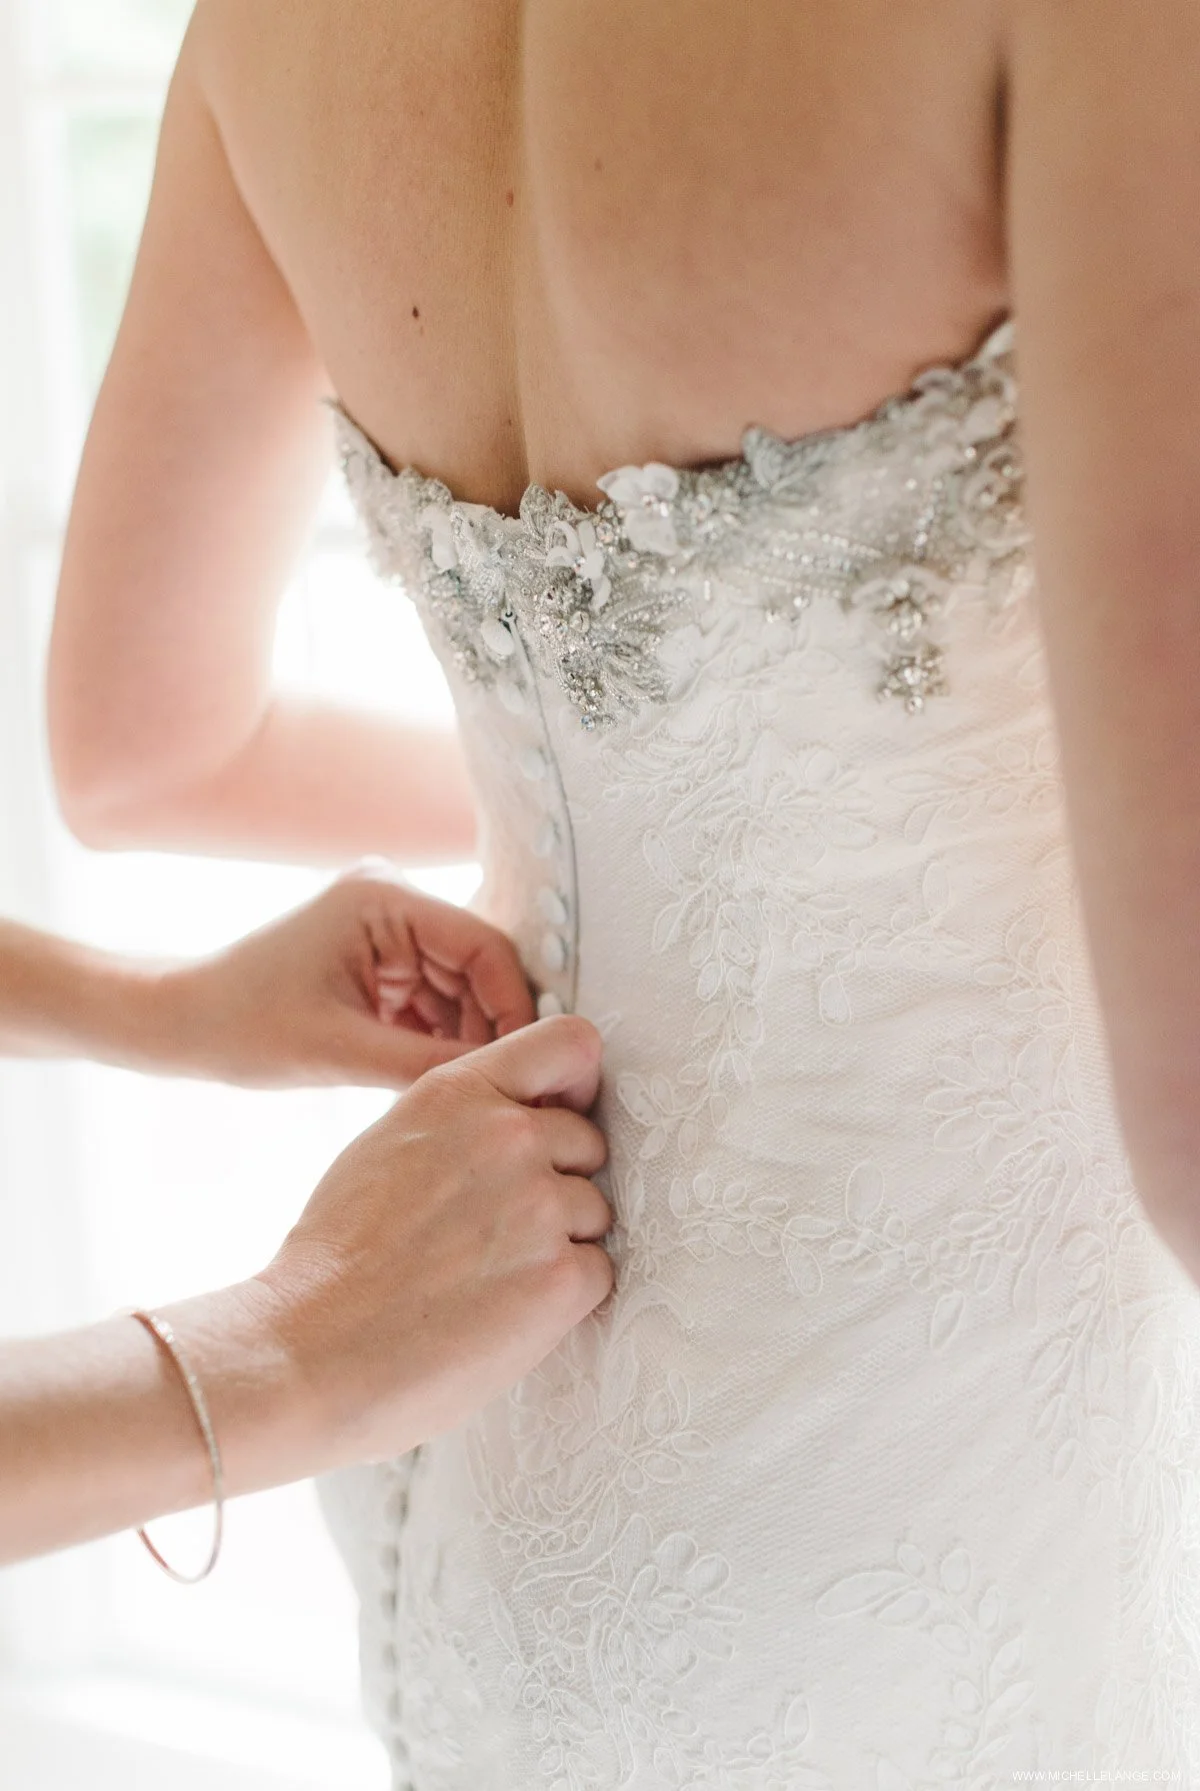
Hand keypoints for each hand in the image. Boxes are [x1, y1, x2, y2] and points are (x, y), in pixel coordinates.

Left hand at [158, 868, 536, 1087]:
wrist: (177, 1023)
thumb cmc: (239, 1027)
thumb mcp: (341, 1051)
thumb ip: (428, 1063)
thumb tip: (506, 1084)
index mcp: (385, 898)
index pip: (483, 946)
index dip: (514, 1006)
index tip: (527, 1066)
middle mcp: (394, 899)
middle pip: (478, 967)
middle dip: (491, 1028)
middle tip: (506, 1092)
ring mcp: (388, 928)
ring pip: (462, 989)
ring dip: (467, 1040)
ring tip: (473, 1094)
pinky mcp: (380, 959)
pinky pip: (434, 999)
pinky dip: (440, 1040)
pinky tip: (439, 1080)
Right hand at [250, 1015, 612, 1471]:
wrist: (312, 1350)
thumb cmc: (338, 1257)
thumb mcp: (390, 1142)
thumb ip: (464, 1116)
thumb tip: (524, 1116)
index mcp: (459, 1091)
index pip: (571, 1043)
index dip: (576, 1084)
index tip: (563, 1114)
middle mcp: (509, 1136)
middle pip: (587, 1141)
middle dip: (557, 1181)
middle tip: (494, 1229)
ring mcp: (541, 1206)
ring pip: (594, 1210)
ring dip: (560, 1242)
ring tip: (487, 1275)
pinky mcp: (562, 1278)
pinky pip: (597, 1271)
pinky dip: (563, 1295)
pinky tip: (502, 1310)